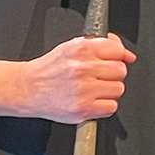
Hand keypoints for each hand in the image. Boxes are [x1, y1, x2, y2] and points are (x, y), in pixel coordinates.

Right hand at [0, 34, 134, 122]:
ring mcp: (83, 89)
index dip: (118, 57)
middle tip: (99, 78)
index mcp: (81, 49)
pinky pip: (111, 107)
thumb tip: (127, 54)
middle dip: (113, 75)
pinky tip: (92, 101)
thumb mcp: (72, 47)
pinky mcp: (82, 108)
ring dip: (109, 91)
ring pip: (118, 89)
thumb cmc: (50, 69)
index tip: (114, 61)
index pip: (118, 50)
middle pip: (120, 71)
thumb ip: (100, 45)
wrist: (27, 88)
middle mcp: (83, 68)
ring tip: (93, 89)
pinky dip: (104, 106)